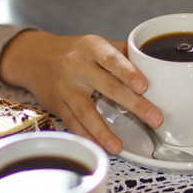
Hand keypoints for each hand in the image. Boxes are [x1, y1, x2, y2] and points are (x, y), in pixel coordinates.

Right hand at [0, 31, 161, 154]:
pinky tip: (99, 147)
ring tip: (119, 147)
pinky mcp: (57, 106)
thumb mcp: (97, 44)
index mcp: (91, 47)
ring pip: (86, 111)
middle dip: (133, 104)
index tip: (144, 86)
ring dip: (103, 131)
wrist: (35, 57)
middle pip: (107, 87)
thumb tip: (157, 66)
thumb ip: (124, 54)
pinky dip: (86, 137)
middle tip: (155, 119)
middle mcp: (76, 66)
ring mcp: (65, 88)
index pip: (112, 59)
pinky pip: (73, 124)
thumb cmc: (75, 52)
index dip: (128, 72)